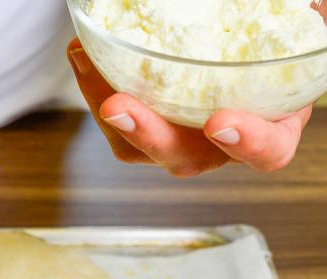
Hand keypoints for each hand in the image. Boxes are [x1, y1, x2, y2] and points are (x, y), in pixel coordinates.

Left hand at [67, 38, 312, 176]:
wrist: (227, 47)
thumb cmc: (271, 46)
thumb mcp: (295, 33)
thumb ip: (306, 24)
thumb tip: (316, 6)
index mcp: (269, 130)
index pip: (266, 152)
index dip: (247, 142)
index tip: (221, 123)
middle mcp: (218, 147)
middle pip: (183, 157)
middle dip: (149, 134)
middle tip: (119, 106)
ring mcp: (177, 142)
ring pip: (136, 146)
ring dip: (107, 109)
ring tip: (84, 62)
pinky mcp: (141, 129)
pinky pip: (113, 122)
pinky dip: (95, 86)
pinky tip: (82, 53)